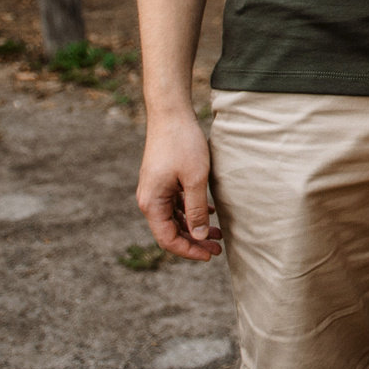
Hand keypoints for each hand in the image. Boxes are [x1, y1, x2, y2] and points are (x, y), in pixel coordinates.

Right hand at [135, 107, 221, 261]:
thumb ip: (197, 210)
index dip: (189, 251)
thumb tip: (200, 237)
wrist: (171, 113)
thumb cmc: (183, 144)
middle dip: (195, 241)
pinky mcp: (162, 180)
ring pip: (174, 218)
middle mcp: (150, 199)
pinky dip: (191, 211)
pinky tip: (211, 212)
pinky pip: (176, 204)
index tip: (210, 255)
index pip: (168, 239)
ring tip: (219, 233)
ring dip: (195, 227)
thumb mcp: (195, 179)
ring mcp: (155, 189)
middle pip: (171, 231)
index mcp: (152, 203)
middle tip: (218, 249)